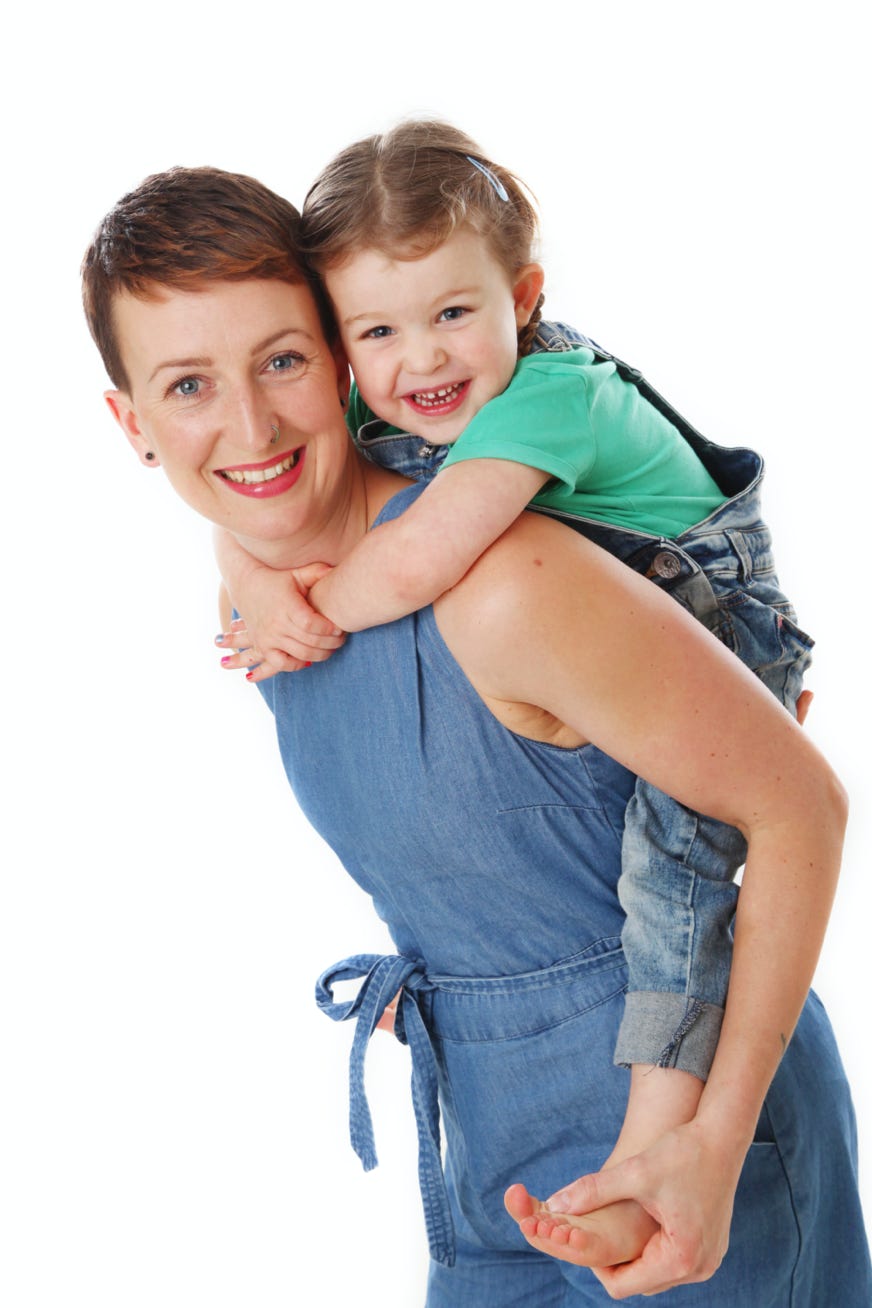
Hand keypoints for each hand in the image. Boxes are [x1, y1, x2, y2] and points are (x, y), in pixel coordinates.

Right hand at [217, 562, 345, 681]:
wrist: (246, 587)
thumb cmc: (277, 580)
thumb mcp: (295, 575)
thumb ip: (316, 572)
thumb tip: (335, 570)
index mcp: (286, 606)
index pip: (310, 624)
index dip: (328, 629)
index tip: (339, 628)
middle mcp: (276, 624)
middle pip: (309, 641)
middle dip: (331, 643)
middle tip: (341, 640)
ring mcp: (268, 638)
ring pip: (300, 654)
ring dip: (320, 655)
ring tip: (330, 649)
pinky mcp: (263, 647)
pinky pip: (282, 664)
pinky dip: (298, 665)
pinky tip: (309, 659)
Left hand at [542, 1120, 740, 1297]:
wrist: (723, 1137)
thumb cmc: (682, 1153)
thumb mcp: (634, 1171)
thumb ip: (593, 1190)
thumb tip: (553, 1203)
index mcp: (680, 1258)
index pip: (623, 1285)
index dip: (595, 1265)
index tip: (581, 1236)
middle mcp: (698, 1269)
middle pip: (641, 1282)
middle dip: (615, 1260)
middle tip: (595, 1229)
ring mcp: (708, 1261)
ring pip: (658, 1273)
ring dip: (635, 1255)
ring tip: (615, 1223)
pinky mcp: (711, 1248)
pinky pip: (674, 1261)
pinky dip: (654, 1248)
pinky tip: (641, 1220)